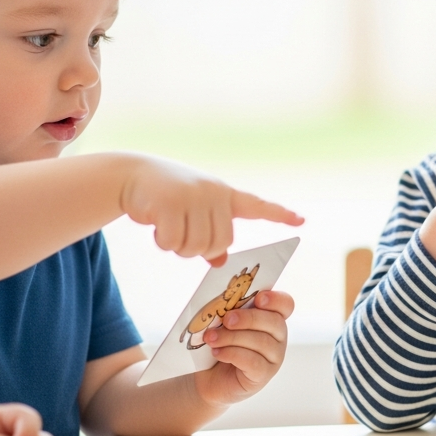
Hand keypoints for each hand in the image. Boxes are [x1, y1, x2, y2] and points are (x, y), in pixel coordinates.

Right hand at [120, 157, 303, 266]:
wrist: (134, 174)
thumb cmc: (168, 198)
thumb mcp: (194, 213)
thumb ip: (210, 233)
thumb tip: (220, 261)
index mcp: (224, 194)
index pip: (257, 205)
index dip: (279, 214)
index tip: (302, 221)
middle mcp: (213, 193)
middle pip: (220, 243)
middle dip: (199, 249)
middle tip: (181, 234)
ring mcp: (193, 196)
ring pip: (197, 247)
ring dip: (179, 247)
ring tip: (168, 227)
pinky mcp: (170, 203)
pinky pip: (173, 243)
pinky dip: (163, 243)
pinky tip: (155, 225)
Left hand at [194, 290, 293, 406]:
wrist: (207, 376)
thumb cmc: (218, 343)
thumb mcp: (223, 322)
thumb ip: (230, 309)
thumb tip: (222, 299)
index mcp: (271, 318)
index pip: (285, 305)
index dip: (276, 300)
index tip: (258, 299)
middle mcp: (278, 337)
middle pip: (274, 322)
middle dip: (249, 318)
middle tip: (227, 320)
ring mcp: (273, 358)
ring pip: (262, 342)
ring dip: (232, 337)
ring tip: (212, 338)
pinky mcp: (263, 375)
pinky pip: (253, 362)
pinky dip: (232, 354)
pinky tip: (217, 352)